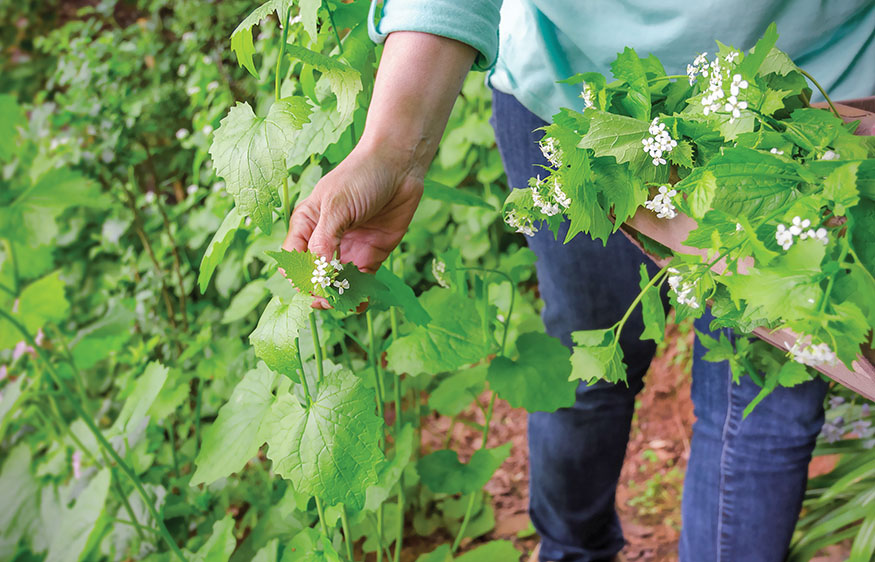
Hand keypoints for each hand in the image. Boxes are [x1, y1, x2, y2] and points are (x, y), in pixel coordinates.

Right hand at [280, 31, 476, 307]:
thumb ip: (324, 241)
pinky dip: (359, 295)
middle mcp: (325, 240)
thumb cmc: (361, 177)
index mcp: (307, 224)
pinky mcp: (371, 254)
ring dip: (338, 297)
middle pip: (315, 275)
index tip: (310, 284)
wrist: (399, 165)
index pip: (293, 259)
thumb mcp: (336, 207)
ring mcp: (348, 248)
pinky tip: (359, 305)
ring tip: (343, 305)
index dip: (299, 276)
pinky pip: (361, 282)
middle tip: (326, 300)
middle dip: (318, 290)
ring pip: (337, 282)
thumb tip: (319, 273)